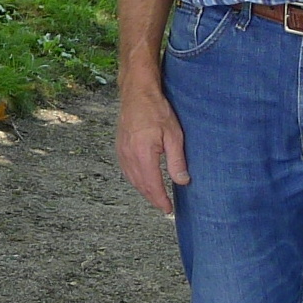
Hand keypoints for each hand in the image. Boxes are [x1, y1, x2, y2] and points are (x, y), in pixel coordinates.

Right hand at [116, 81, 189, 214]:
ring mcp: (122, 151)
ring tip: (155, 196)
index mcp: (143, 154)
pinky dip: (135, 180)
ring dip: (143, 190)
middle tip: (164, 206)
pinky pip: (126, 170)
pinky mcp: (120, 146)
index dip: (160, 199)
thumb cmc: (156, 110)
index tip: (168, 209)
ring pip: (132, 179)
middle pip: (140, 185)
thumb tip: (182, 181)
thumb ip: (177, 160)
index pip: (152, 185)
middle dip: (152, 198)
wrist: (137, 93)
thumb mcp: (174, 135)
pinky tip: (142, 181)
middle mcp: (129, 155)